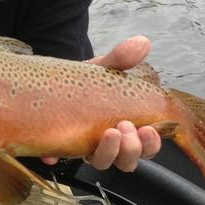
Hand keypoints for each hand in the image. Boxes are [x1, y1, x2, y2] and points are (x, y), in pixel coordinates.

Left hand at [41, 35, 161, 169]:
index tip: (149, 129)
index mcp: (125, 128)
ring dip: (108, 152)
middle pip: (126, 160)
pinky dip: (55, 155)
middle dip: (131, 149)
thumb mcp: (103, 69)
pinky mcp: (58, 145)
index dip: (150, 143)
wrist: (55, 80)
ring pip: (100, 162)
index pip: (145, 145)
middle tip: (125, 128)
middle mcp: (107, 143)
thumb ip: (120, 59)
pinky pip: (56, 156)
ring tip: (109, 133)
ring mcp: (83, 146)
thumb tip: (142, 42)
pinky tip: (54, 152)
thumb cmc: (87, 82)